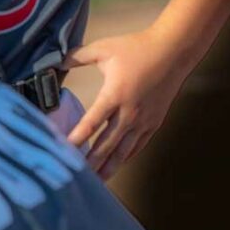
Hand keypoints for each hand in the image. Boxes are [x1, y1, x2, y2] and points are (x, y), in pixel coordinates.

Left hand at [65, 28, 189, 180]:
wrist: (173, 52)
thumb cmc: (136, 48)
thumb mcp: (103, 49)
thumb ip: (77, 56)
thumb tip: (56, 61)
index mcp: (115, 94)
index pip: (93, 122)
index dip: (78, 137)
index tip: (64, 149)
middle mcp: (130, 112)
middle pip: (107, 143)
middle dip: (91, 161)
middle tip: (76, 175)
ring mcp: (144, 120)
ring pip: (124, 150)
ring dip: (109, 165)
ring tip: (96, 181)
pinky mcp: (154, 122)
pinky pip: (138, 145)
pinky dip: (126, 156)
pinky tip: (117, 164)